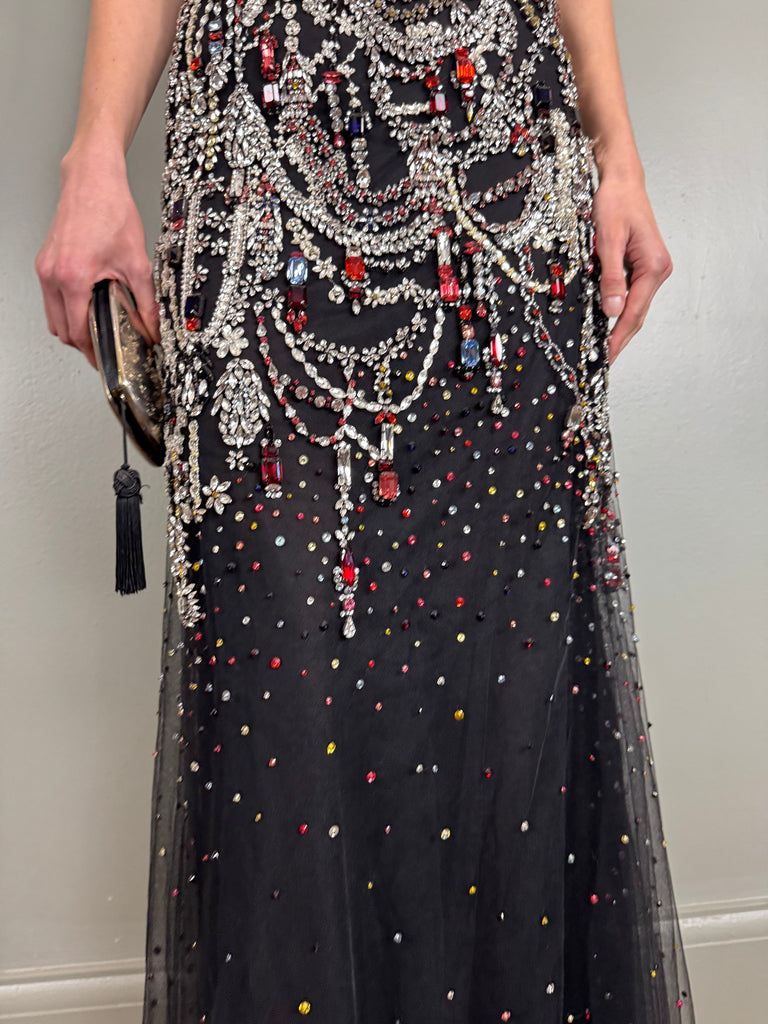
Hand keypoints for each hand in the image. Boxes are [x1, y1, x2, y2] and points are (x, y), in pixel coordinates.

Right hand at [35, 143, 160, 369]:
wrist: (92, 181)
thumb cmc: (110, 211)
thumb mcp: (137, 262)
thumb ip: (146, 302)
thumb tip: (154, 328)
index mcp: (74, 278)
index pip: (77, 331)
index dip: (93, 351)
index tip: (107, 359)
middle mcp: (53, 275)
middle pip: (61, 330)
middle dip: (82, 343)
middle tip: (105, 347)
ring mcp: (45, 268)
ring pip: (53, 316)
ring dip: (72, 327)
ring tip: (98, 327)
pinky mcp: (45, 262)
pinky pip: (51, 298)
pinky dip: (66, 308)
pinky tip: (88, 304)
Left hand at [591, 168, 672, 363]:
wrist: (621, 180)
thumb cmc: (616, 202)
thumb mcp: (608, 240)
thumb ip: (611, 276)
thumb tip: (613, 309)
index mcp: (654, 266)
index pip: (635, 312)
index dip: (619, 337)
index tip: (606, 356)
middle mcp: (657, 270)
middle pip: (637, 314)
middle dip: (620, 338)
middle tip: (603, 361)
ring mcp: (651, 269)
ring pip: (634, 307)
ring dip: (619, 327)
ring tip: (602, 348)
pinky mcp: (641, 266)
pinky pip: (631, 295)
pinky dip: (618, 310)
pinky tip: (606, 322)